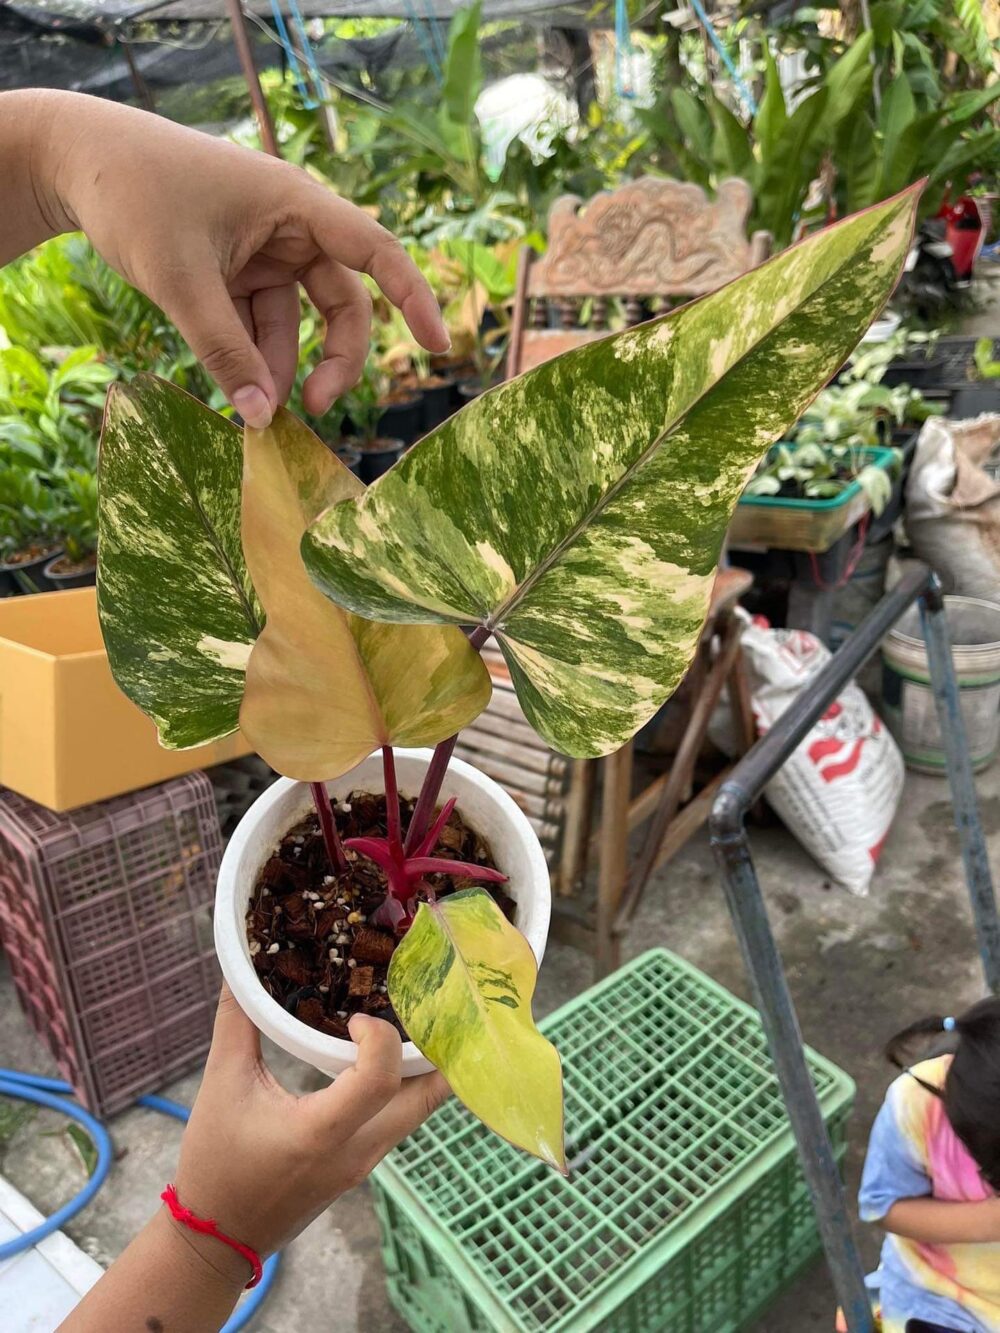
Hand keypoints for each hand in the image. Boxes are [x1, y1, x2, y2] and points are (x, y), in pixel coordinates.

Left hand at [20, 91, 448, 425]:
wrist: (77, 162)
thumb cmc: (134, 196)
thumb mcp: (180, 281)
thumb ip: (224, 352)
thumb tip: (261, 420)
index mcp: (295, 204)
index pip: (374, 252)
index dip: (412, 298)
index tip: (437, 346)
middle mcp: (290, 227)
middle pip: (341, 303)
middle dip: (334, 359)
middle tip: (314, 411)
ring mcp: (264, 251)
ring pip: (297, 323)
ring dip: (284, 368)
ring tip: (256, 412)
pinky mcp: (237, 272)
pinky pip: (260, 324)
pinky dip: (252, 357)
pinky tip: (238, 390)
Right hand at [173, 986, 447, 1267]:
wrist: (216, 1241)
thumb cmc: (215, 1165)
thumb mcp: (221, 1086)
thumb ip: (236, 1023)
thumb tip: (240, 971)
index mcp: (322, 1132)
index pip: (382, 1079)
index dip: (380, 1037)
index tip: (354, 1019)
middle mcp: (357, 1151)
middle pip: (428, 1097)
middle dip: (433, 1048)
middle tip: (413, 1008)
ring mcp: (365, 1163)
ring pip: (419, 1110)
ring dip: (418, 1068)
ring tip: (398, 1027)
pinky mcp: (361, 1168)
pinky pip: (399, 1121)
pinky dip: (400, 1088)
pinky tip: (377, 1062)